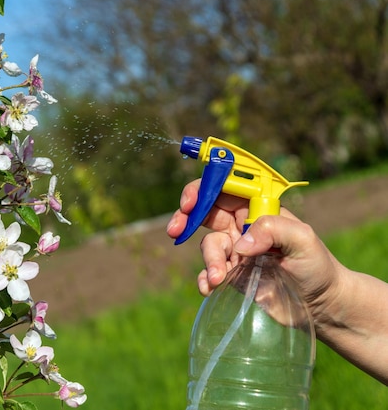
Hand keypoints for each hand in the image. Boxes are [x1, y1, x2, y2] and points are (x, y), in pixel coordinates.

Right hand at [166, 179, 342, 316]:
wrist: (320, 306)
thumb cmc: (317, 267)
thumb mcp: (303, 240)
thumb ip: (273, 229)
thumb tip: (240, 244)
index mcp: (258, 209)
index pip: (225, 188)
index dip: (204, 189)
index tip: (191, 202)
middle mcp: (243, 226)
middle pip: (205, 212)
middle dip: (186, 217)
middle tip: (176, 229)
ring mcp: (235, 251)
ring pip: (208, 246)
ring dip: (208, 260)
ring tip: (218, 278)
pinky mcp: (231, 275)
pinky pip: (208, 272)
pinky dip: (205, 279)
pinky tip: (210, 288)